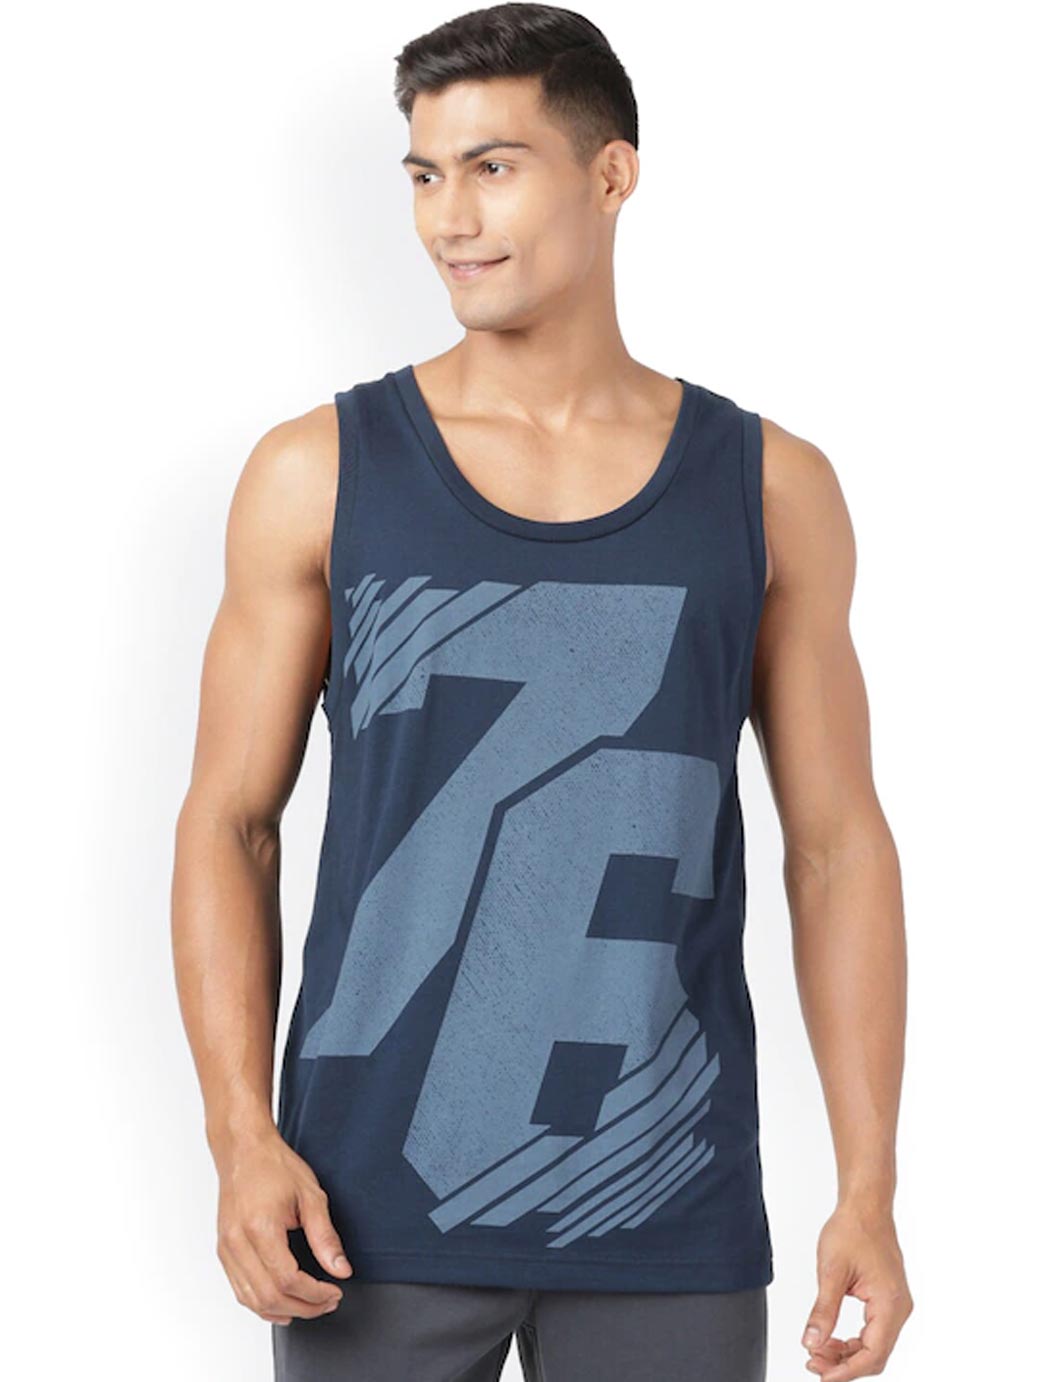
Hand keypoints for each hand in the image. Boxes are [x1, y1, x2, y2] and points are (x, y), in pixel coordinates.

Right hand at [215, 1126, 353, 1324]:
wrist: (243, 1150)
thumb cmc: (273, 1165)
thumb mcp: (310, 1195)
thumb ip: (326, 1236)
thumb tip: (340, 1268)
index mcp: (260, 1228)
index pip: (288, 1280)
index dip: (315, 1294)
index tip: (334, 1292)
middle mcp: (237, 1243)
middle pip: (269, 1297)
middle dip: (303, 1307)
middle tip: (327, 1302)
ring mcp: (227, 1249)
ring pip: (251, 1300)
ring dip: (283, 1310)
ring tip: (310, 1305)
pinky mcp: (224, 1250)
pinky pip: (240, 1290)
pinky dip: (262, 1303)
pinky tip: (281, 1303)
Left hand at [801, 1201, 913, 1378]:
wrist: (866, 1206)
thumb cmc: (852, 1230)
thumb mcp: (830, 1271)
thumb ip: (823, 1311)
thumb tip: (811, 1343)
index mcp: (890, 1304)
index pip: (872, 1354)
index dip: (846, 1371)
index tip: (822, 1376)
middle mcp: (899, 1309)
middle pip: (875, 1355)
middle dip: (844, 1365)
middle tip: (813, 1363)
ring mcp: (896, 1306)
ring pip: (874, 1346)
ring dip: (847, 1354)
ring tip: (818, 1352)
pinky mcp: (888, 1301)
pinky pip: (874, 1332)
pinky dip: (853, 1341)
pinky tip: (831, 1340)